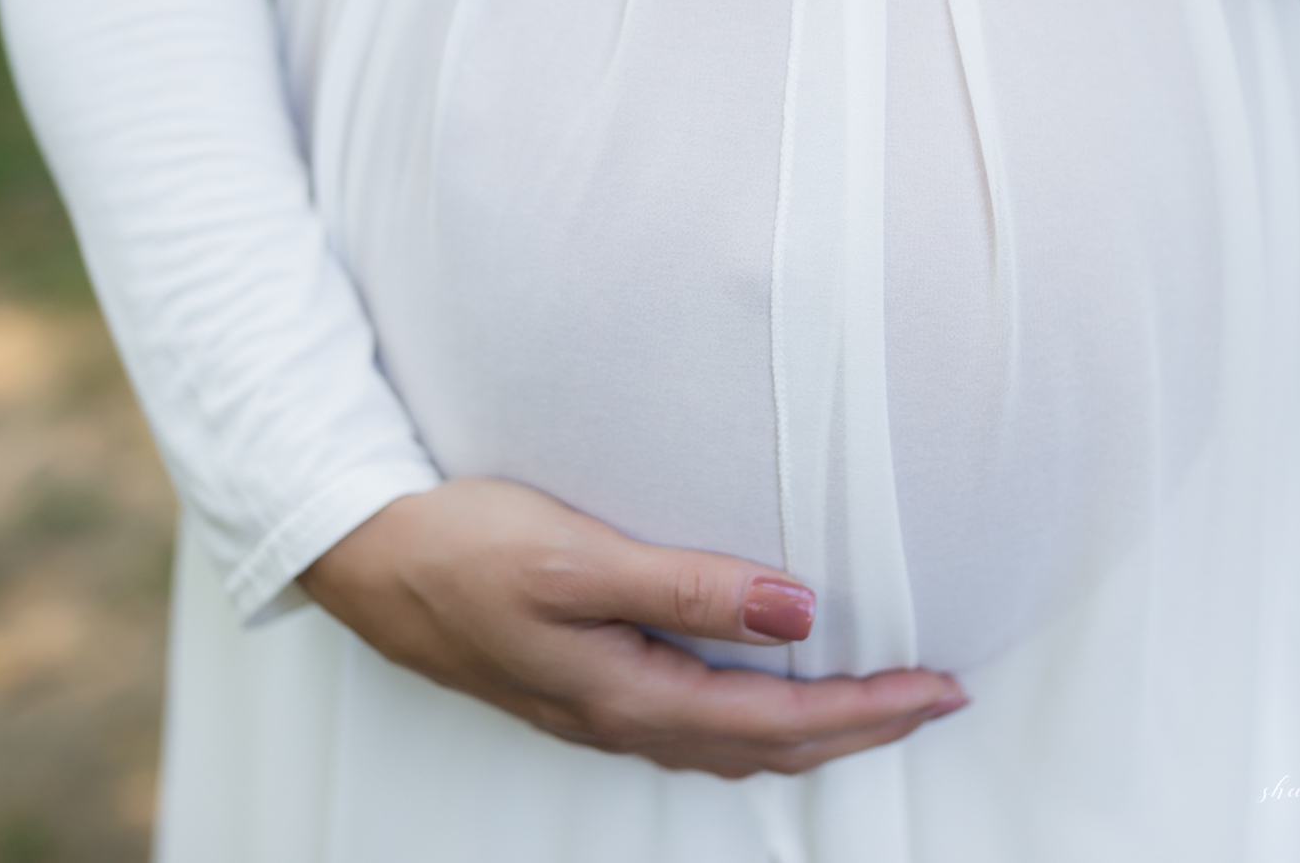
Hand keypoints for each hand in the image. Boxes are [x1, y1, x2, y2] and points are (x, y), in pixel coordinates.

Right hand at [300, 477, 967, 777]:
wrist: (361, 556)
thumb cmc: (460, 549)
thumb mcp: (576, 562)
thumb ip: (688, 588)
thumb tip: (798, 609)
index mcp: (627, 696)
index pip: (779, 724)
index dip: (867, 711)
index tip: (937, 688)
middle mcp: (620, 717)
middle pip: (767, 749)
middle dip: (859, 730)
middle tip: (934, 699)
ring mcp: (598, 709)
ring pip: (732, 743)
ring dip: (811, 731)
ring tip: (873, 704)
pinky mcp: (581, 685)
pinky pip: (695, 724)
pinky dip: (755, 720)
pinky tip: (763, 695)